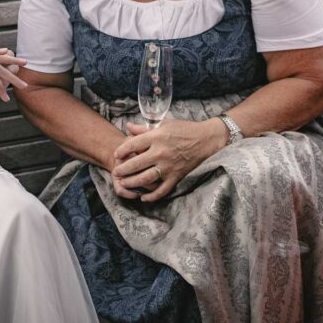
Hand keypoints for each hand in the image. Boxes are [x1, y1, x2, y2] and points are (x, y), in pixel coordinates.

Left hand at [110, 118, 224, 202]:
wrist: (206, 139)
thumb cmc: (184, 129)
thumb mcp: (164, 124)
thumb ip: (144, 128)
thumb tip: (128, 127)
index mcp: (157, 137)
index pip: (133, 145)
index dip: (122, 151)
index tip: (116, 155)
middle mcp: (161, 152)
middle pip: (136, 164)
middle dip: (123, 170)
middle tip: (116, 172)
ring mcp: (169, 166)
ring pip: (145, 179)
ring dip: (132, 183)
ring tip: (123, 184)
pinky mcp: (176, 176)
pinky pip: (162, 190)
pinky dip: (152, 196)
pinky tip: (143, 198)